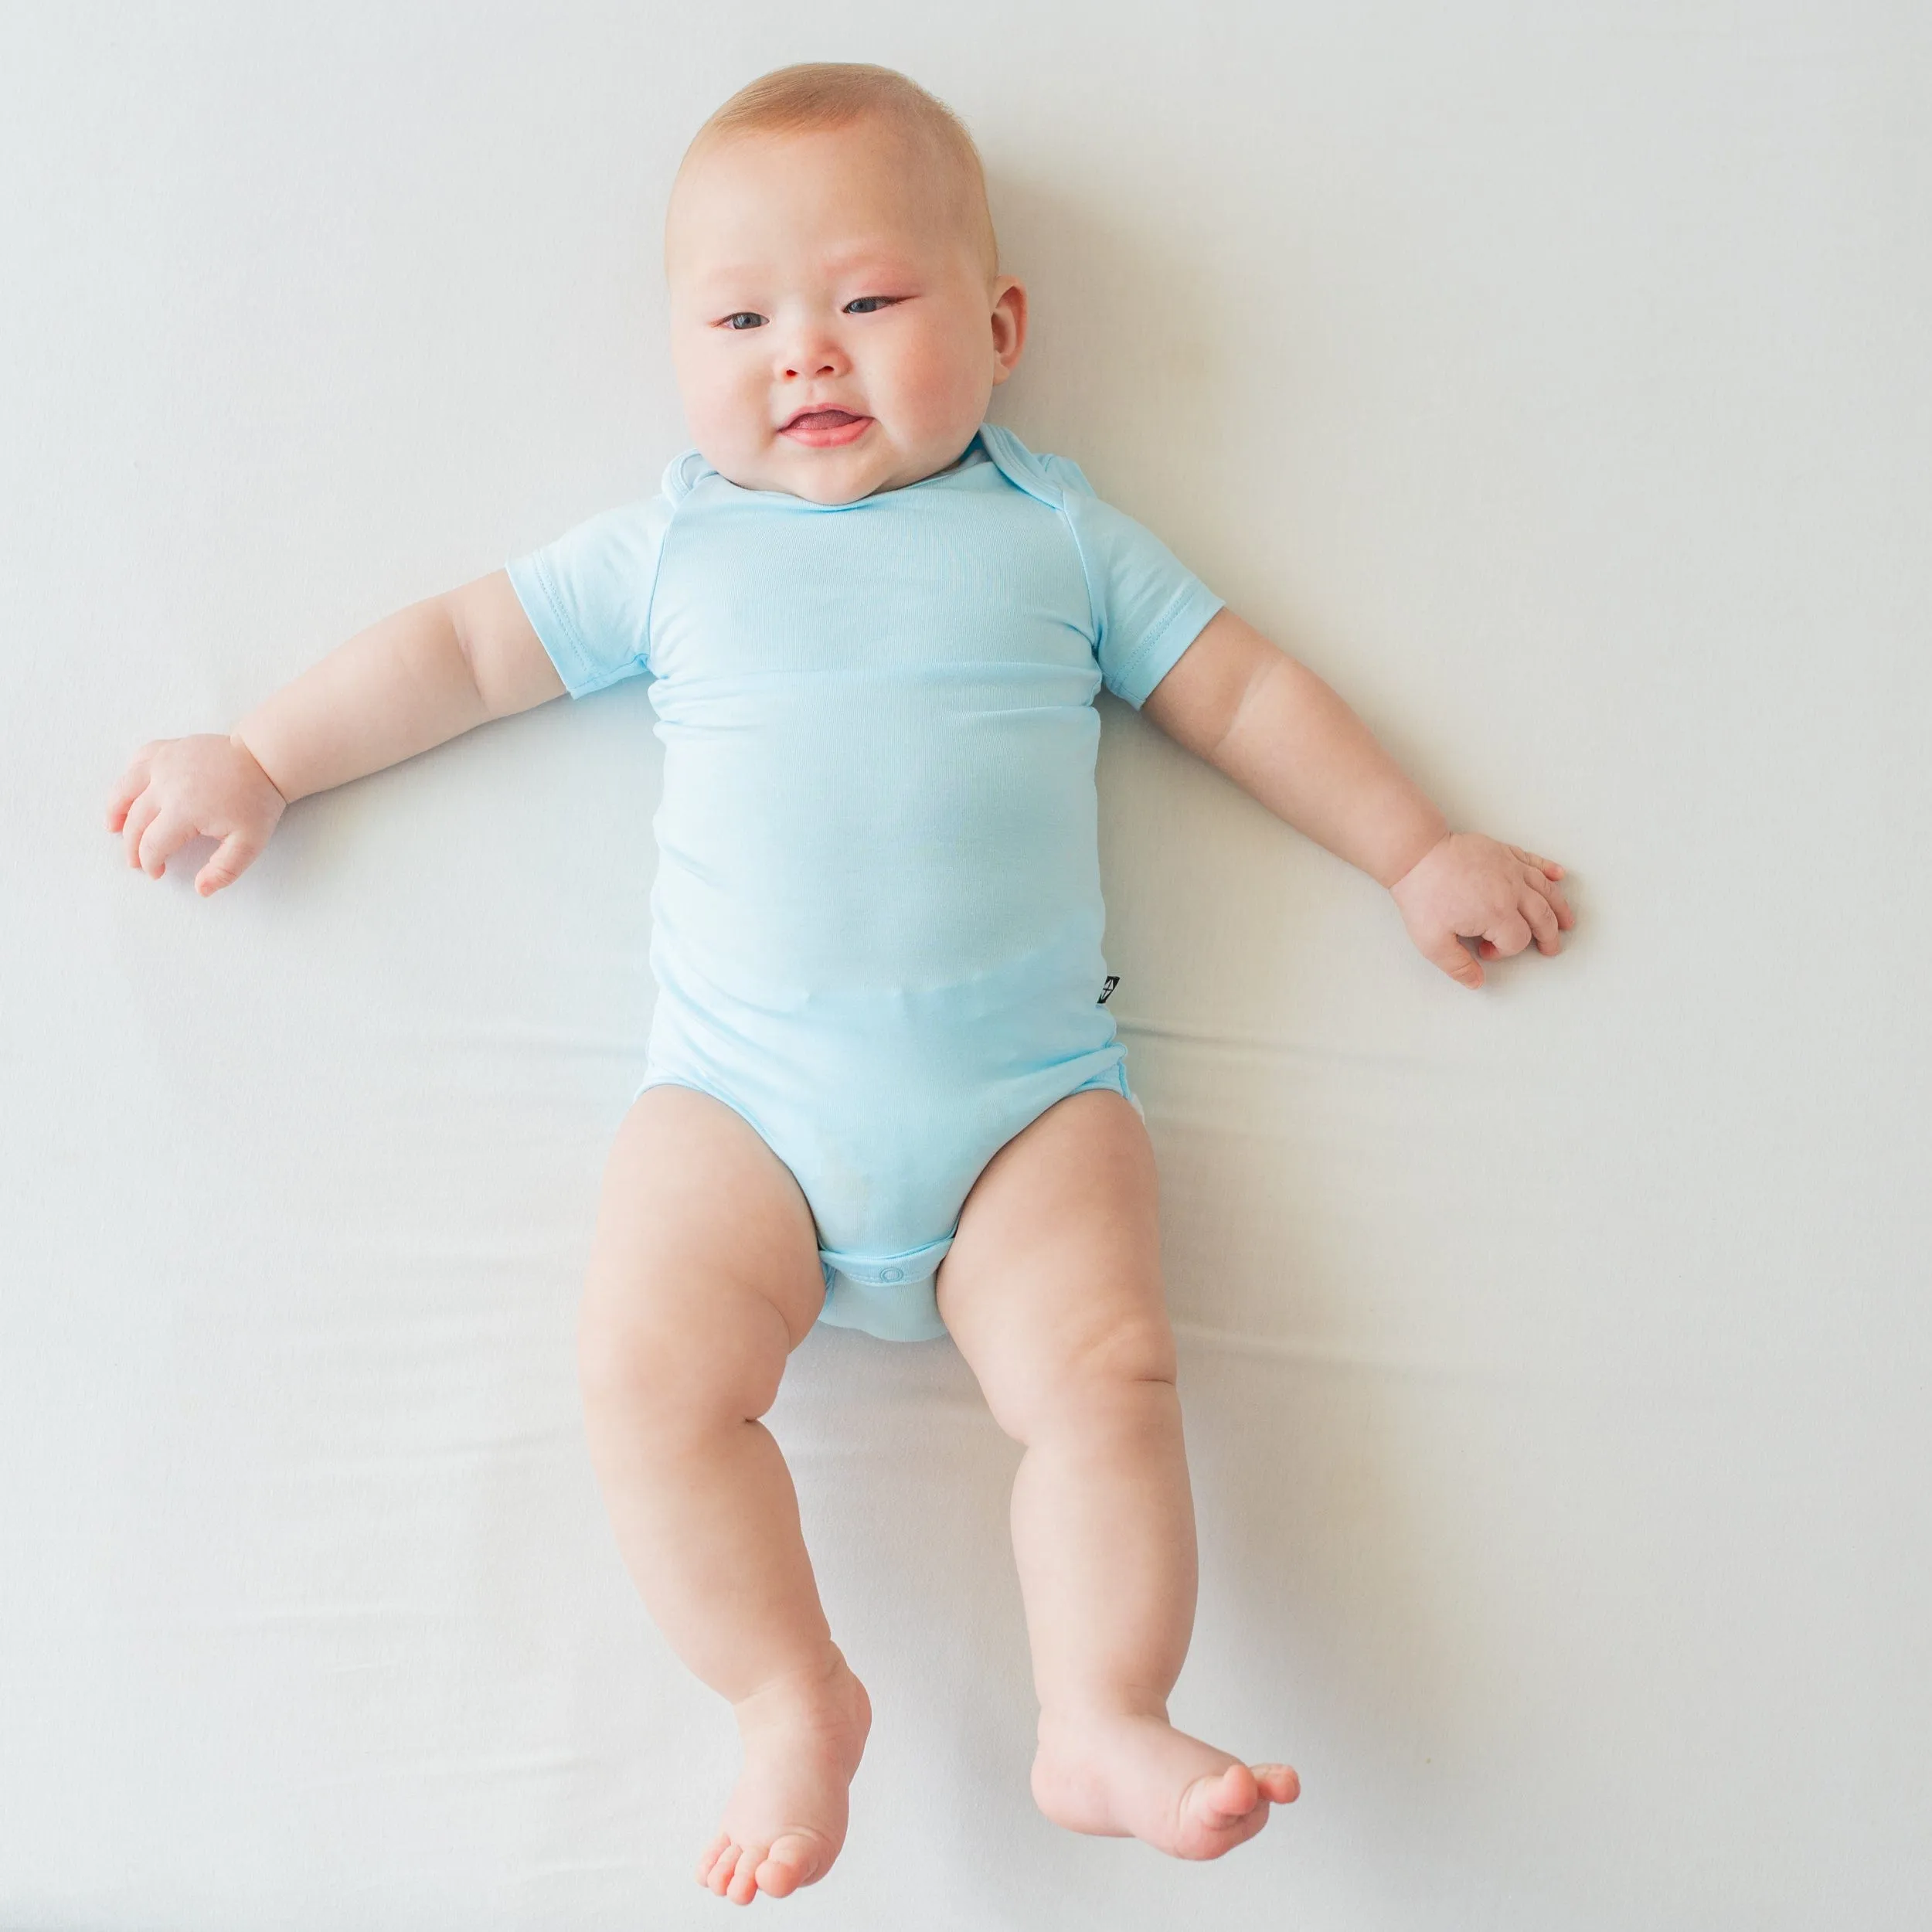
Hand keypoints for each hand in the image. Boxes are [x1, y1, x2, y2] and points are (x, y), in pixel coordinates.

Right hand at [106, 734, 287, 895]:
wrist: (264, 759)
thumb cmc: (257, 800)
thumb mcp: (249, 843)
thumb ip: (224, 870)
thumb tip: (201, 890)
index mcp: (183, 810)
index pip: (152, 844)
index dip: (150, 863)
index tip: (157, 872)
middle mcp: (165, 785)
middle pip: (135, 821)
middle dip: (132, 846)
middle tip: (136, 861)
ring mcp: (163, 762)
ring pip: (125, 789)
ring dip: (115, 811)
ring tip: (113, 827)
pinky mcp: (167, 747)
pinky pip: (137, 761)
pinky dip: (128, 778)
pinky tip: (129, 791)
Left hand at [1388, 832, 1574, 988]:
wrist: (1417, 854)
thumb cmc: (1423, 894)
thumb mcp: (1432, 941)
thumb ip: (1457, 966)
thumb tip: (1476, 982)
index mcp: (1497, 913)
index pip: (1517, 940)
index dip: (1505, 951)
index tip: (1485, 950)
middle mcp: (1511, 890)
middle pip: (1542, 917)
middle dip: (1549, 935)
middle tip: (1551, 947)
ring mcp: (1509, 868)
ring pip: (1545, 890)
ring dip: (1559, 907)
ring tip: (1567, 921)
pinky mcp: (1503, 852)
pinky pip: (1533, 861)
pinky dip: (1549, 869)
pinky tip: (1559, 875)